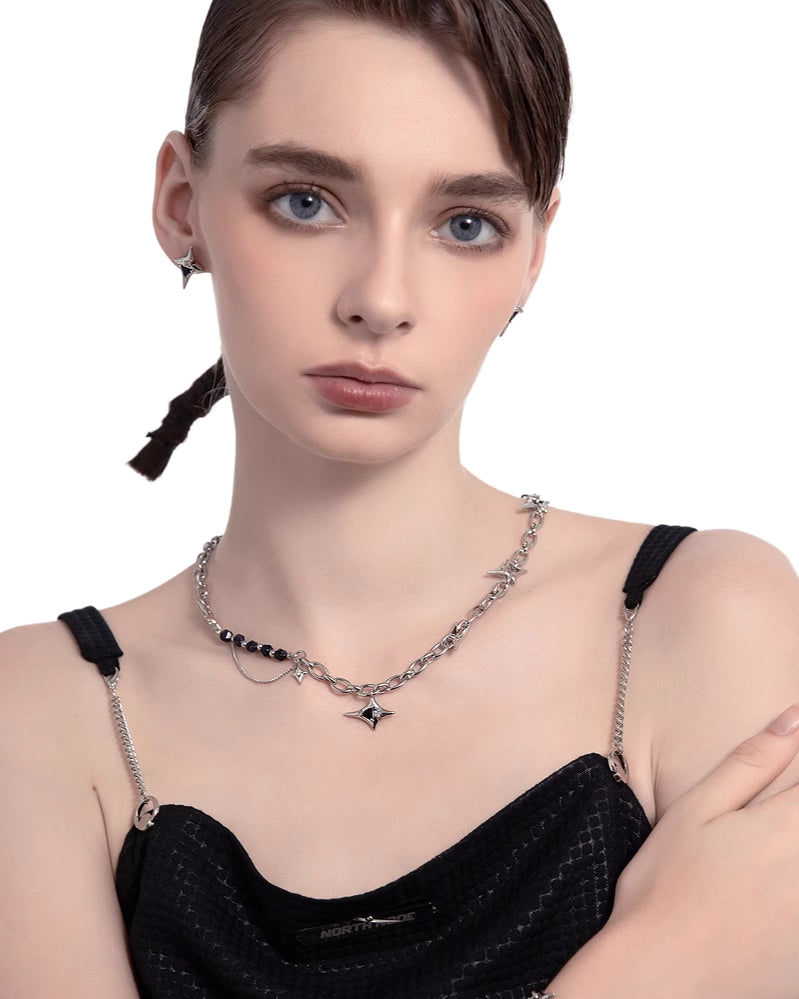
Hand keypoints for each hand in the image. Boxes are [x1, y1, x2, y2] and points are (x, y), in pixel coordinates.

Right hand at [547, 704, 798, 998]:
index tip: (790, 768)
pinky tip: (769, 880)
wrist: (657, 974)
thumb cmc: (664, 885)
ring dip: (791, 840)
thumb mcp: (696, 812)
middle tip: (763, 823)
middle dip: (794, 809)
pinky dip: (791, 888)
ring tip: (759, 855)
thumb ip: (751, 763)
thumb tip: (794, 718)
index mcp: (786, 828)